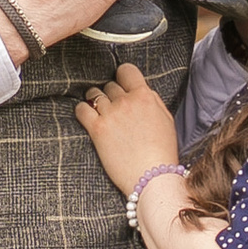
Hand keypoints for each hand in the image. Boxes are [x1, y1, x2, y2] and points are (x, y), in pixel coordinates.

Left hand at [75, 63, 183, 195]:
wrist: (152, 178)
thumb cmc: (162, 152)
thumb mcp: (166, 119)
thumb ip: (152, 100)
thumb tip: (139, 91)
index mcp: (145, 96)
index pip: (126, 70)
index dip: (122, 76)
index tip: (121, 84)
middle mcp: (127, 101)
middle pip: (110, 85)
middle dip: (111, 94)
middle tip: (114, 108)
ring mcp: (110, 114)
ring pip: (94, 94)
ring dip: (95, 101)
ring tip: (100, 113)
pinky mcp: (97, 129)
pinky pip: (81, 109)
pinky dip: (82, 111)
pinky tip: (87, 118)